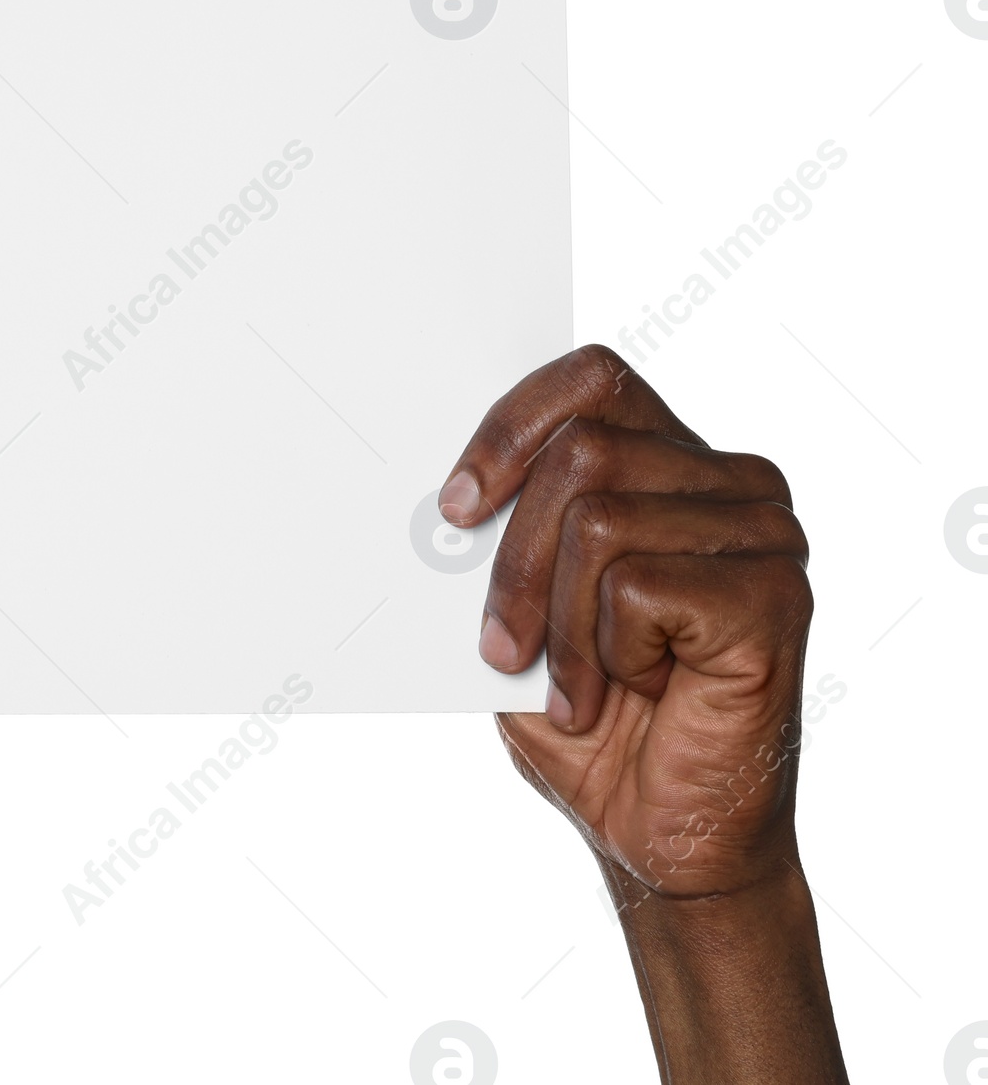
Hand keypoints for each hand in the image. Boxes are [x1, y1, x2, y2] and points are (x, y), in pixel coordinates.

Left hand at [440, 345, 845, 1083]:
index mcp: (674, 461)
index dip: (511, 428)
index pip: (593, 379)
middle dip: (514, 558)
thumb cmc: (593, 717)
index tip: (455, 506)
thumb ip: (501, 532)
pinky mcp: (774, 593)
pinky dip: (606, 654)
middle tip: (501, 644)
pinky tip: (640, 692)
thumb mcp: (521, 607)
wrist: (664, 836)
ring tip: (573, 686)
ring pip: (599, 518)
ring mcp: (764, 531)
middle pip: (582, 451)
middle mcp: (732, 481)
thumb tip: (440, 487)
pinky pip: (637, 585)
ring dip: (557, 622)